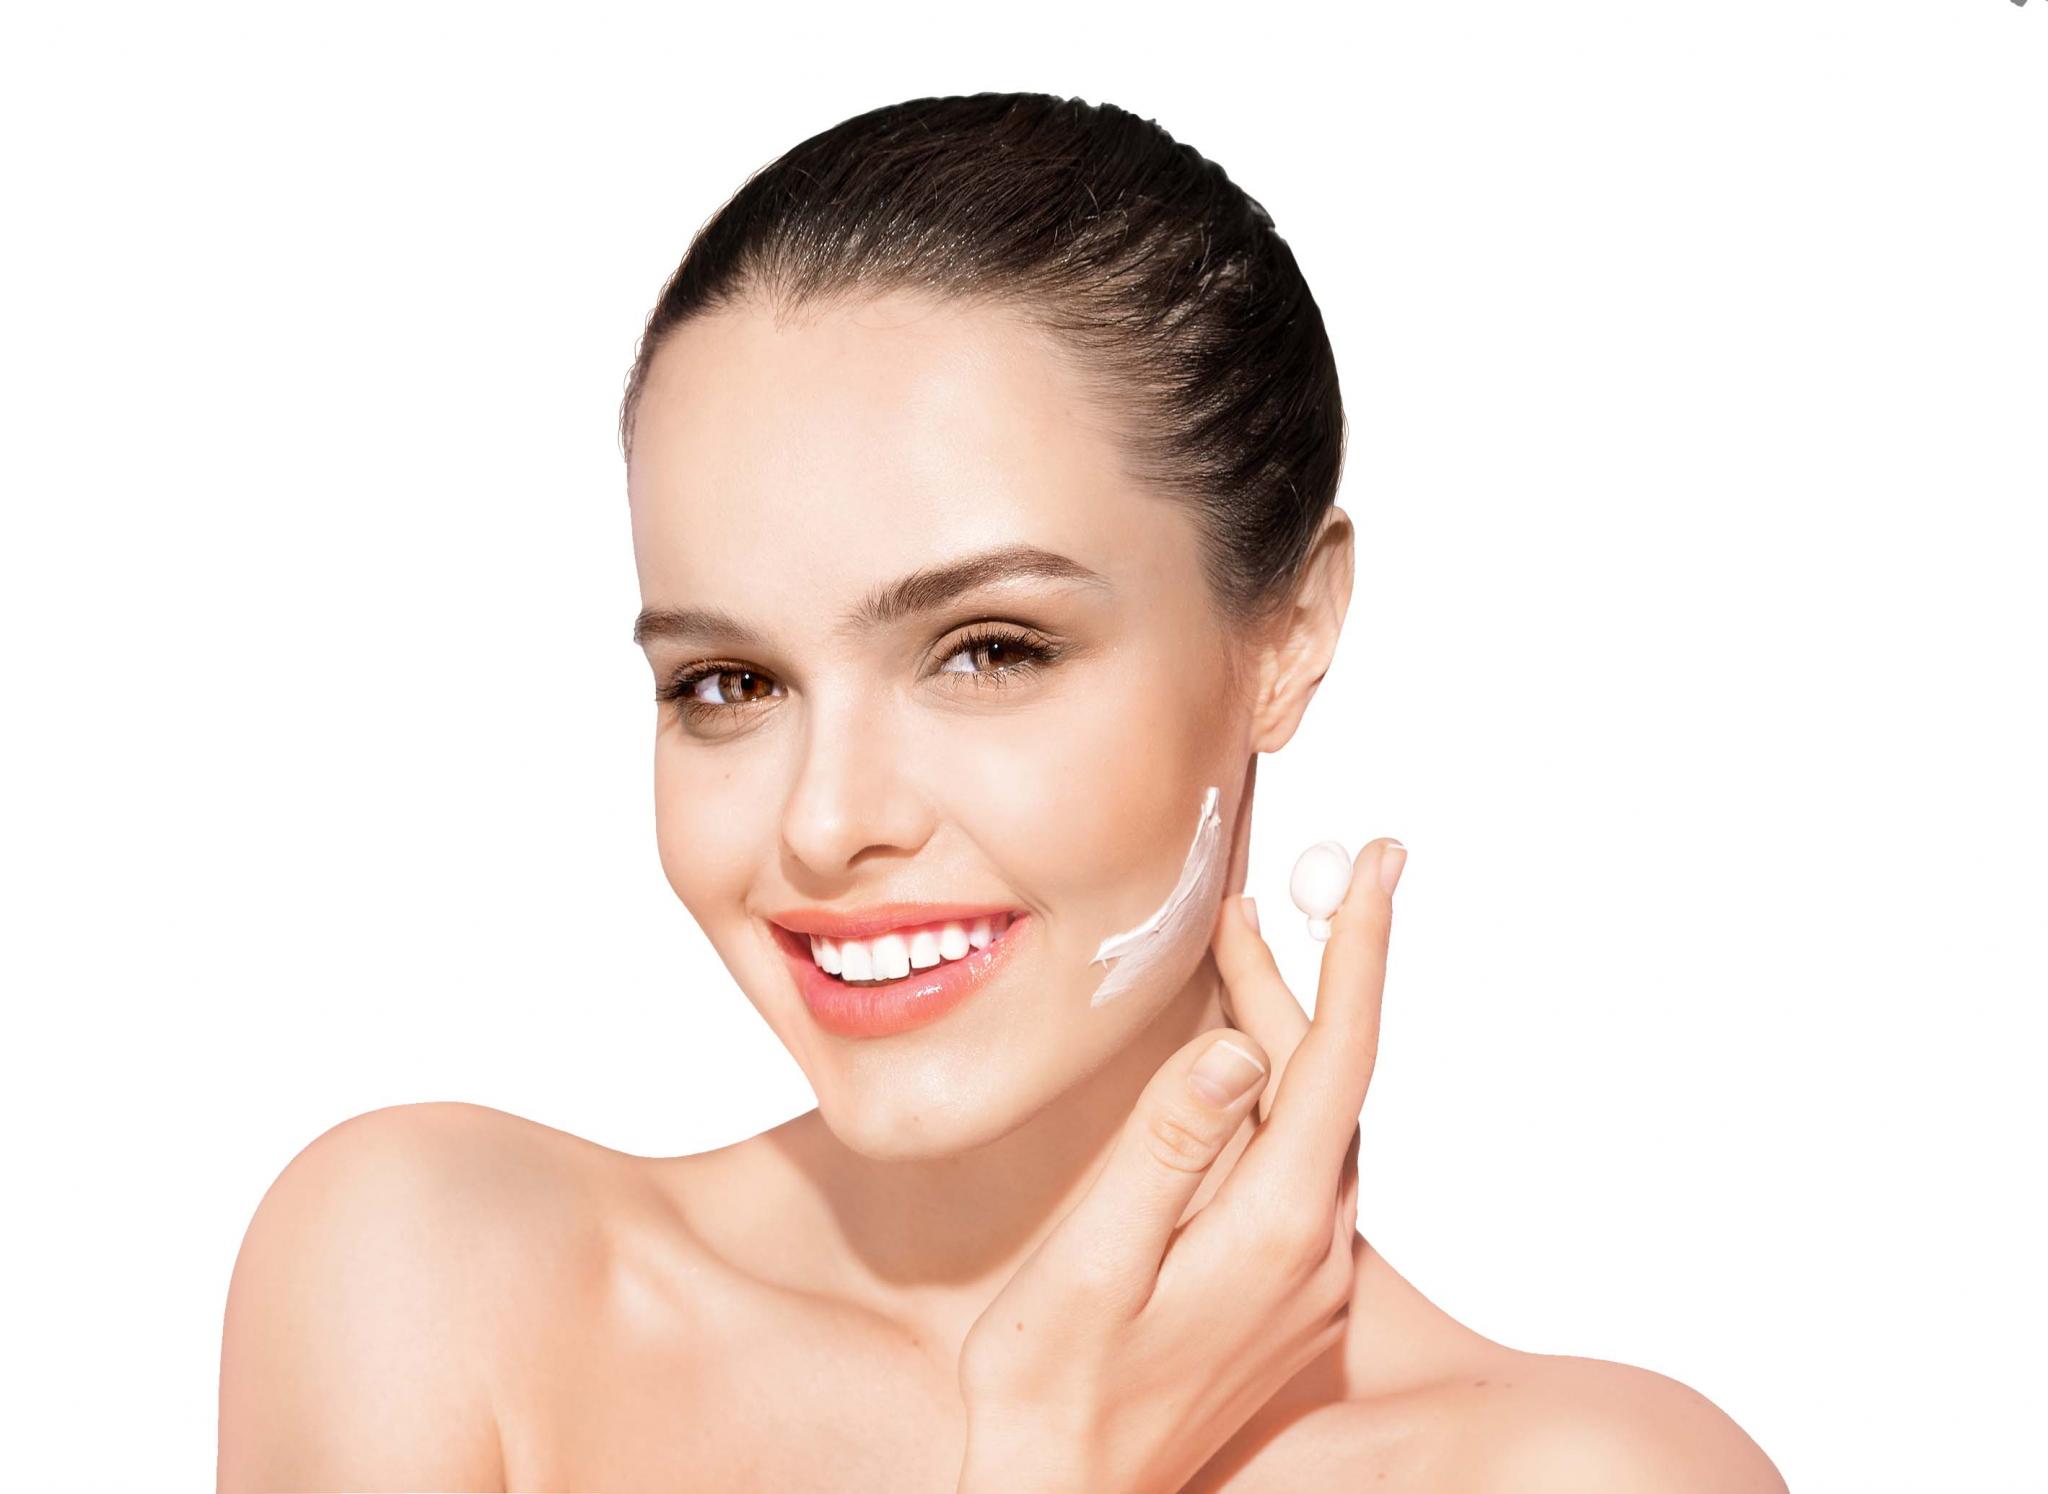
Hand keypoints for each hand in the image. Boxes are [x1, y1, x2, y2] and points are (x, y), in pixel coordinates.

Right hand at [954, 814, 1405, 1492]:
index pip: (1339, 1058)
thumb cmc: (1053, 1394)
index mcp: (1275, 1232)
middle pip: (1326, 1078)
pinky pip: (1295, 1162)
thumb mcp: (1089, 1268)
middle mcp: (1313, 1251)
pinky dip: (1271, 1094)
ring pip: (1312, 1118)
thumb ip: (1163, 1155)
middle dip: (1297, 975)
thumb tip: (1236, 1049)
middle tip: (1251, 897)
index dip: (1361, 950)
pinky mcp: (1283, 1292)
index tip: (1378, 865)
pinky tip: (1229, 1072)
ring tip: (1236, 957)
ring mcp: (1304, 1277)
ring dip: (1282, 1031)